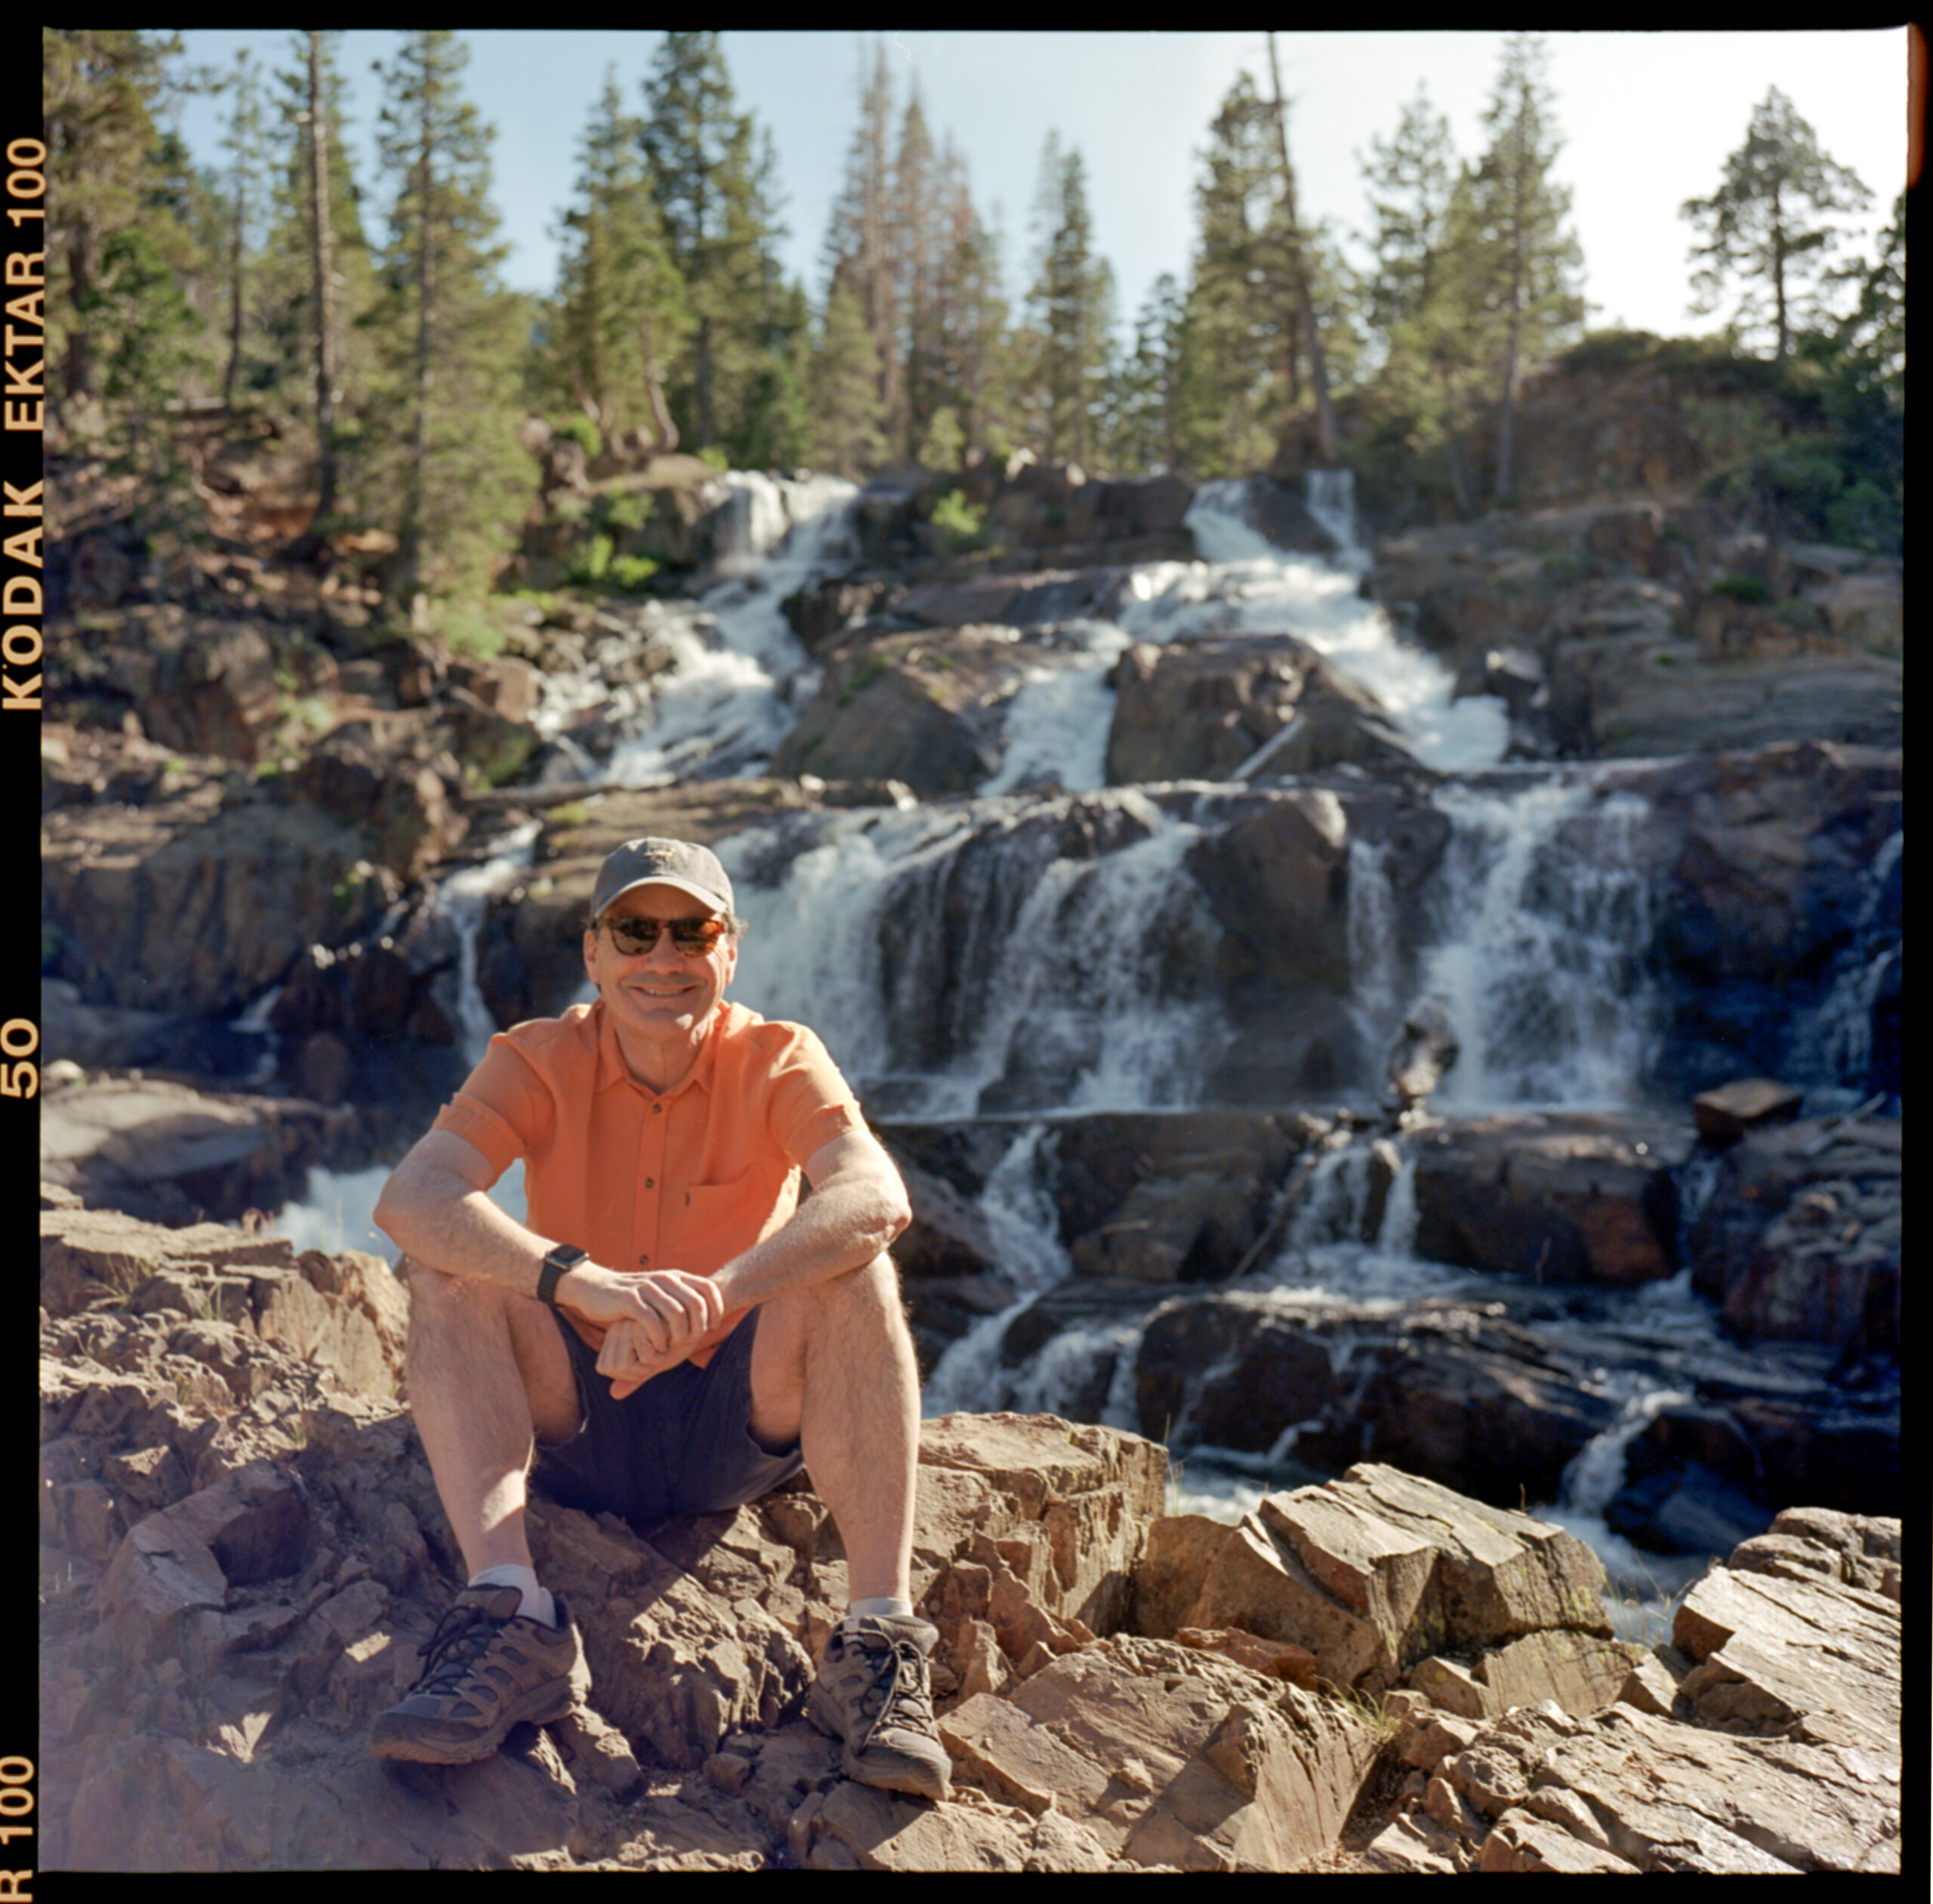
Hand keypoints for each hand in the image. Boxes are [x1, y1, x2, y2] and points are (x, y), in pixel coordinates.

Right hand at [557, 1261, 725, 1355]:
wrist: (596, 1288)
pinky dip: (659, 1338)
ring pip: (676, 1314)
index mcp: (675, 1276)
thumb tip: (708, 1314)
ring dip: (679, 1336)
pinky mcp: (629, 1300)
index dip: (716, 1309)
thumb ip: (681, 1299)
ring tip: (674, 1348)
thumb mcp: (661, 1293)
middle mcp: (665, 1279)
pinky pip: (652, 1321)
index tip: (713, 1328)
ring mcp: (648, 1288)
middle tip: (691, 1343)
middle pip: (696, 1304)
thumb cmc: (633, 1298)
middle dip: (698, 1328)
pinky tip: (657, 1348)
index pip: (708, 1288)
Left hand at [595, 1316, 690, 1400]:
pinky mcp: (643, 1323)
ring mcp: (628, 1324)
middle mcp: (616, 1329)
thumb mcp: (652, 1364)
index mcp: (613, 1337)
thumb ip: (633, 1378)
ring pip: (627, 1365)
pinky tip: (668, 1341)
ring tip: (661, 1348)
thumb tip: (613, 1394)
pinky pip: (645, 1357)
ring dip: (649, 1364)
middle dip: (639, 1370)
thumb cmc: (674, 1343)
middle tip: (656, 1354)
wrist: (697, 1323)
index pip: (605, 1368)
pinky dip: (660, 1357)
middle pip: (614, 1369)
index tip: (647, 1357)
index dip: (629, 1373)